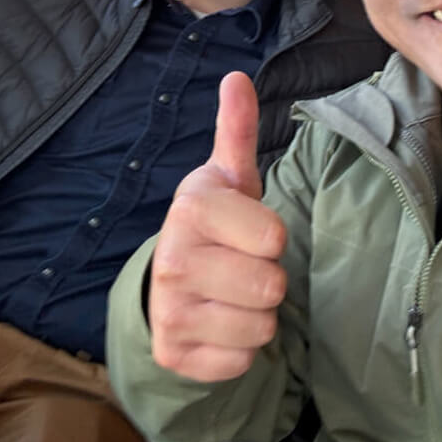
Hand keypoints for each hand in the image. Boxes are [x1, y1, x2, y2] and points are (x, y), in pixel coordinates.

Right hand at [149, 72, 287, 381]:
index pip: (274, 237)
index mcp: (191, 209)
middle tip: (241, 265)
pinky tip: (218, 324)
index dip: (271, 237)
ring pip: (260, 328)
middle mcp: (172, 260)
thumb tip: (236, 77)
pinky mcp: (173, 354)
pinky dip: (238, 349)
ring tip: (231, 293)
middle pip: (271, 286)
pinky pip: (240, 363)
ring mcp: (169, 312)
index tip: (246, 231)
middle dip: (267, 279)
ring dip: (257, 315)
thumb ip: (236, 129)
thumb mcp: (228, 176)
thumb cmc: (215, 224)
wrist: (168, 281)